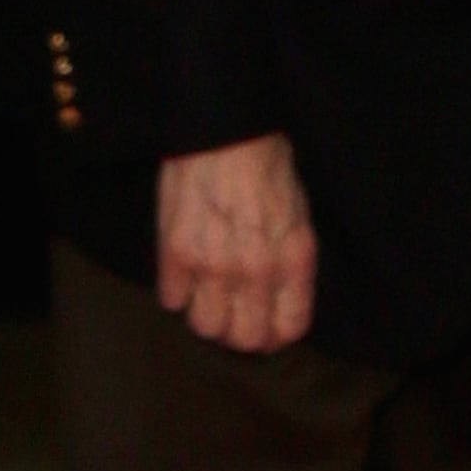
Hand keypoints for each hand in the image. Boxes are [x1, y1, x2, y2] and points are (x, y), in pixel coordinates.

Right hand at [156, 135, 316, 353]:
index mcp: (292, 260)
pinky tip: (184, 273)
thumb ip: (289, 261)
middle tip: (233, 314)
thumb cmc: (267, 166)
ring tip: (206, 294)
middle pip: (243, 338)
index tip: (265, 327)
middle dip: (239, 332)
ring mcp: (213, 265)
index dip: (275, 335)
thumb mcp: (299, 215)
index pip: (287, 329)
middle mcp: (256, 271)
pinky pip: (172, 299)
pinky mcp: (176, 254)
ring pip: (205, 327)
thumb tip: (276, 296)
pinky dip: (177, 292)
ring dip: (205, 315)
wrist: (225, 131)